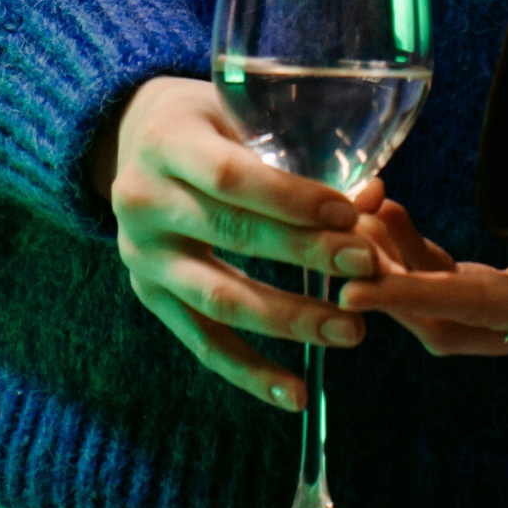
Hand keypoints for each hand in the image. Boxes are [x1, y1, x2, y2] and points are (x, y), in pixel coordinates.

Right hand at [94, 76, 386, 411]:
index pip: (230, 176)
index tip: (349, 215)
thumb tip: (374, 197)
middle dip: (306, 254)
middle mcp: (143, 200)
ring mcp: (142, 256)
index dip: (291, 198)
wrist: (133, 140)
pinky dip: (250, 373)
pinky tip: (296, 394)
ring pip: (219, 299)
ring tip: (351, 331)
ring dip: (290, 319)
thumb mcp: (239, 113)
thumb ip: (298, 152)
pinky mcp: (149, 296)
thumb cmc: (206, 121)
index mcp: (166, 142)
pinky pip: (202, 343)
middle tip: (367, 267)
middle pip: (231, 235)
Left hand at [336, 167, 507, 360]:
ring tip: (361, 211)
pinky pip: (468, 290)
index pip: (482, 311)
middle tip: (342, 231)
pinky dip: (426, 259)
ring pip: (452, 309)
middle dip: (389, 283)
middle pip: (450, 323)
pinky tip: (398, 216)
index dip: (417, 295)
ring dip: (401, 269)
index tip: (359, 284)